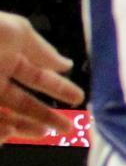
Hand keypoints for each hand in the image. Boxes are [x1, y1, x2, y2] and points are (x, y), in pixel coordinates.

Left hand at [0, 14, 82, 141]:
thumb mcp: (16, 33)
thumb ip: (43, 51)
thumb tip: (66, 64)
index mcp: (7, 58)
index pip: (38, 77)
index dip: (59, 88)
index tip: (79, 98)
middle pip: (24, 103)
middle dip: (47, 115)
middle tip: (67, 127)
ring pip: (8, 118)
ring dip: (27, 127)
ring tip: (43, 131)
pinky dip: (1, 133)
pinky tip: (10, 131)